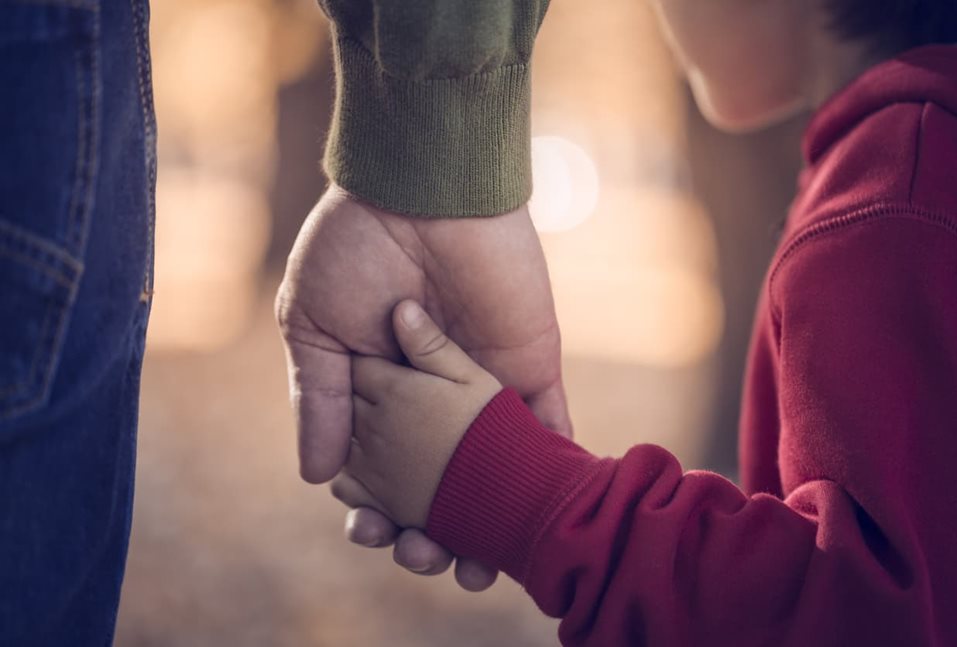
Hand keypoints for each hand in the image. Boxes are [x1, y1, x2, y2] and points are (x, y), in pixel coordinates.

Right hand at [276, 186, 570, 588]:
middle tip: (423, 557)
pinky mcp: (528, 368)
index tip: (367, 535)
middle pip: (436, 482)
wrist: (421, 188)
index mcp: (378, 389)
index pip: (378, 468)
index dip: (372, 510)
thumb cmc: (355, 247)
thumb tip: (317, 479)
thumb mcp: (313, 323)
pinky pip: (546, 429)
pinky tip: (538, 522)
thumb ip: (321, 399)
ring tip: (476, 570)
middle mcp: (432, 396)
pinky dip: (547, 474)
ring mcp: (483, 385)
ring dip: (488, 521)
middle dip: (429, 529)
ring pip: (491, 471)